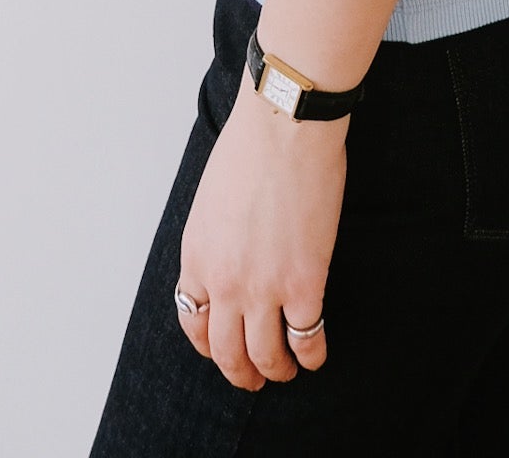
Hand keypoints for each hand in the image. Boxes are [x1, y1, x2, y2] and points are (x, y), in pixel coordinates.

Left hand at [175, 69, 350, 390]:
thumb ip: (214, 241)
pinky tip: (315, 354)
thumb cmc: (250, 147)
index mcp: (196, 257)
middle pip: (227, 351)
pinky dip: (311, 354)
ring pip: (265, 355)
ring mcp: (264, 288)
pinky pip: (306, 338)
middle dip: (240, 372)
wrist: (283, 127)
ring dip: (276, 370)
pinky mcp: (305, 284)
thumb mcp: (210, 201)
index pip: (193, 323)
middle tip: (253, 379)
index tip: (221, 349)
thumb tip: (228, 261)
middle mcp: (223, 283)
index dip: (209, 345)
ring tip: (287, 370)